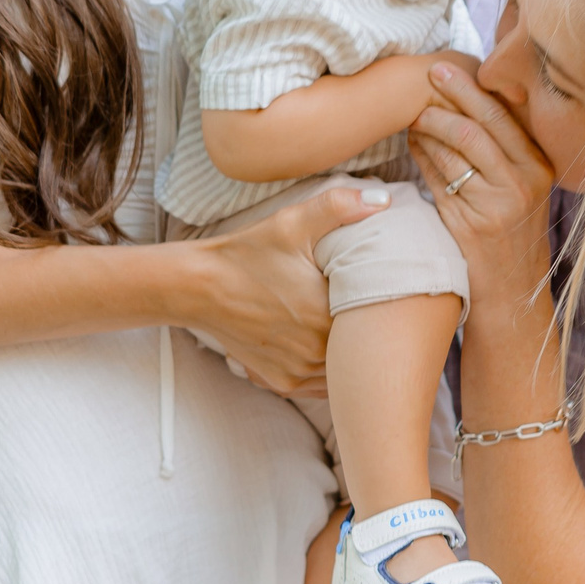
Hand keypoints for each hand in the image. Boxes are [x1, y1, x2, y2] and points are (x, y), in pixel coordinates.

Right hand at [169, 184, 391, 397]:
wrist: (199, 287)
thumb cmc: (247, 254)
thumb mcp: (292, 223)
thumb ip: (340, 207)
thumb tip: (384, 199)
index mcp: (327, 316)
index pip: (376, 321)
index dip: (385, 306)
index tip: (385, 289)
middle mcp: (315, 352)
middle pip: (361, 348)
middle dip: (370, 332)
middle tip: (376, 310)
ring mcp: (297, 372)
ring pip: (342, 370)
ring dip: (349, 354)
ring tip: (353, 329)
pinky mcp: (281, 381)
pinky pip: (319, 384)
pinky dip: (326, 368)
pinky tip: (328, 346)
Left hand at [411, 62, 555, 309]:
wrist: (512, 292)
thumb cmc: (513, 232)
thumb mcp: (524, 188)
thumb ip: (506, 150)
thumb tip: (469, 100)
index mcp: (539, 166)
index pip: (501, 116)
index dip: (469, 89)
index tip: (444, 69)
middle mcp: (522, 183)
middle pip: (475, 128)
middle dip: (444, 100)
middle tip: (422, 80)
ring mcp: (497, 205)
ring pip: (453, 151)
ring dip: (426, 128)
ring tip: (411, 115)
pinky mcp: (470, 224)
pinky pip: (438, 179)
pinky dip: (421, 156)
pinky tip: (412, 144)